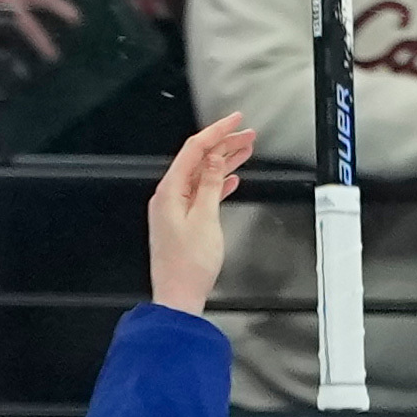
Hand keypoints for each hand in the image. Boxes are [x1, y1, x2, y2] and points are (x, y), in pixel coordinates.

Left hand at [148, 111, 256, 311]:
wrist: (178, 296)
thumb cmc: (188, 265)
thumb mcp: (205, 218)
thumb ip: (211, 185)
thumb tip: (216, 160)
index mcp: (169, 191)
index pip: (194, 150)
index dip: (216, 132)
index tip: (234, 120)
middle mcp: (169, 197)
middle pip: (198, 161)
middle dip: (224, 145)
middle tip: (247, 134)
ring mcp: (175, 209)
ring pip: (202, 176)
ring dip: (224, 162)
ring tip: (245, 150)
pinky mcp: (183, 221)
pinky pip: (202, 193)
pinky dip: (218, 183)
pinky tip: (231, 179)